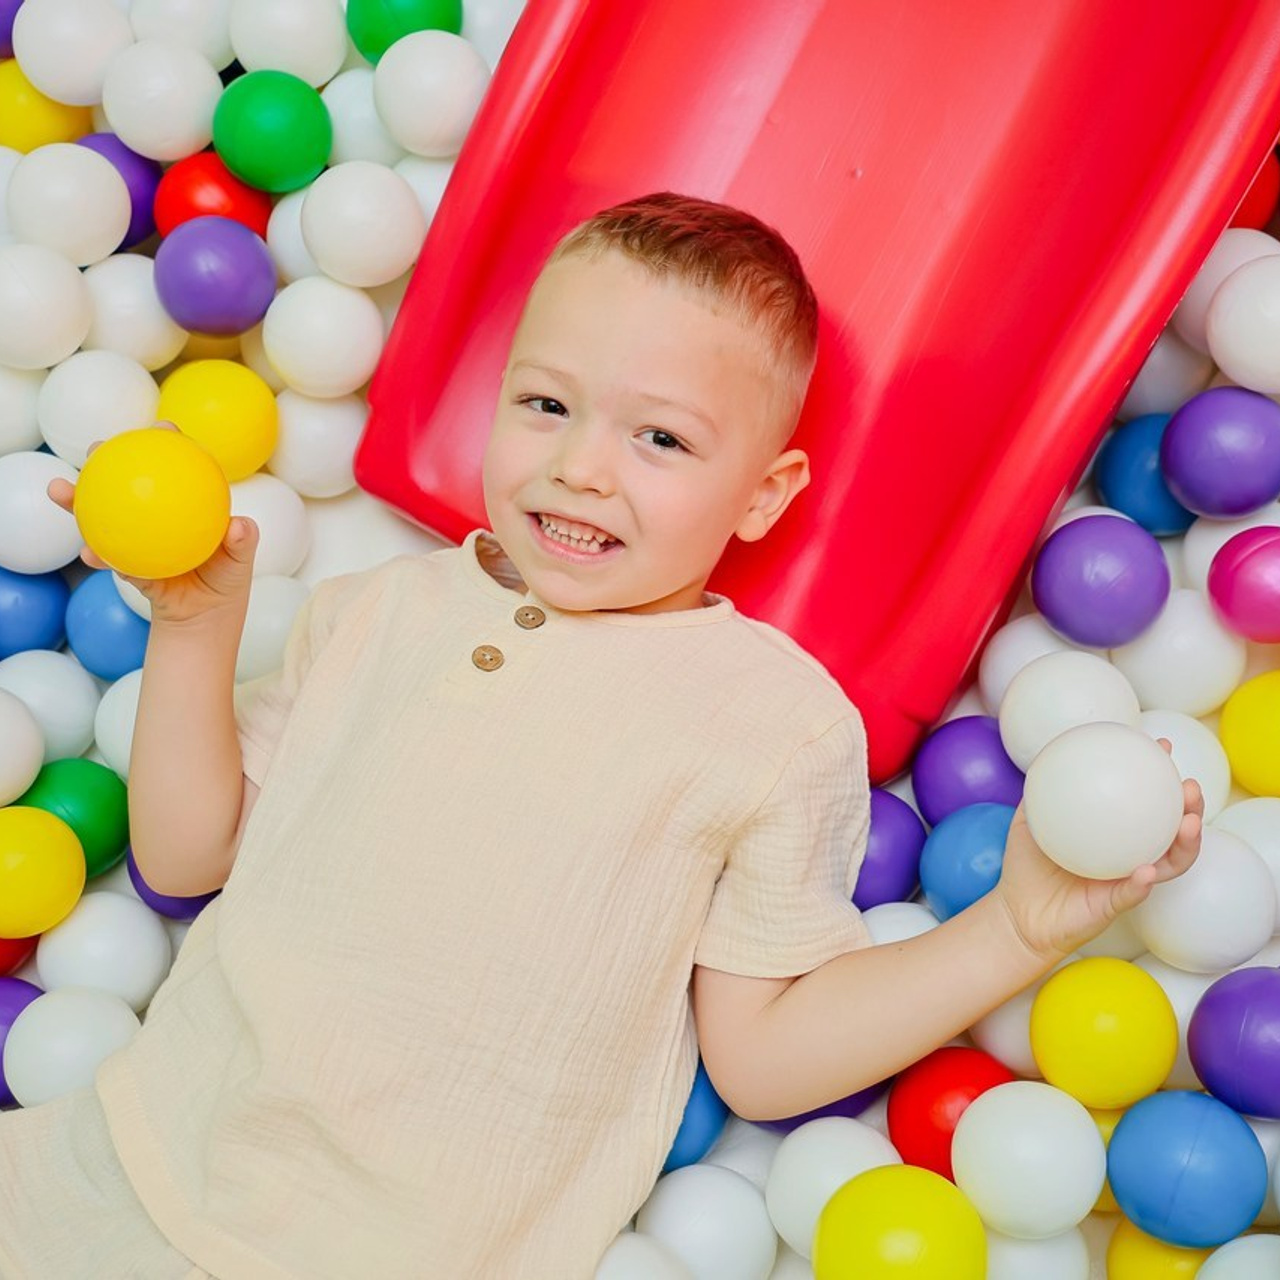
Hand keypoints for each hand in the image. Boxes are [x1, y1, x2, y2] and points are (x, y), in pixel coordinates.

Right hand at [45, 429, 258, 626]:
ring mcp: (134, 535)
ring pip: (101, 512)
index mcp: (181, 503)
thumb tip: (240, 526)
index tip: (163, 428)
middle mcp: (152, 513)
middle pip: (124, 479)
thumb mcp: (240, 559)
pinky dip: (98, 555)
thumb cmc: (226, 579)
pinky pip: (107, 556)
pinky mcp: (123, 562)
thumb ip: (242, 541)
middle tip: (96, 448)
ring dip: (77, 500)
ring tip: (59, 489)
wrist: (204, 615)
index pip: (174, 465)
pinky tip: (90, 554)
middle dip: (106, 458)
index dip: (166, 442)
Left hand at [993, 740, 1203, 964]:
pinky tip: (1147, 869)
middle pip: (1172, 830)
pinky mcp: (1115, 905)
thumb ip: (1040, 792)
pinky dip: (1143, 882)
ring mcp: (1126, 880)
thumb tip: (1048, 753)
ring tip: (1189, 824)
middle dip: (1190, 807)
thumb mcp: (1029, 821)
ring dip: (1186, 844)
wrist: (1016, 914)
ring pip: (1169, 863)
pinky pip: (1134, 893)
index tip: (1164, 748)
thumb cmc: (1025, 866)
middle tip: (1190, 787)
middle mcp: (1129, 855)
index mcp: (1114, 833)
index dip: (1160, 777)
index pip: (1145, 802)